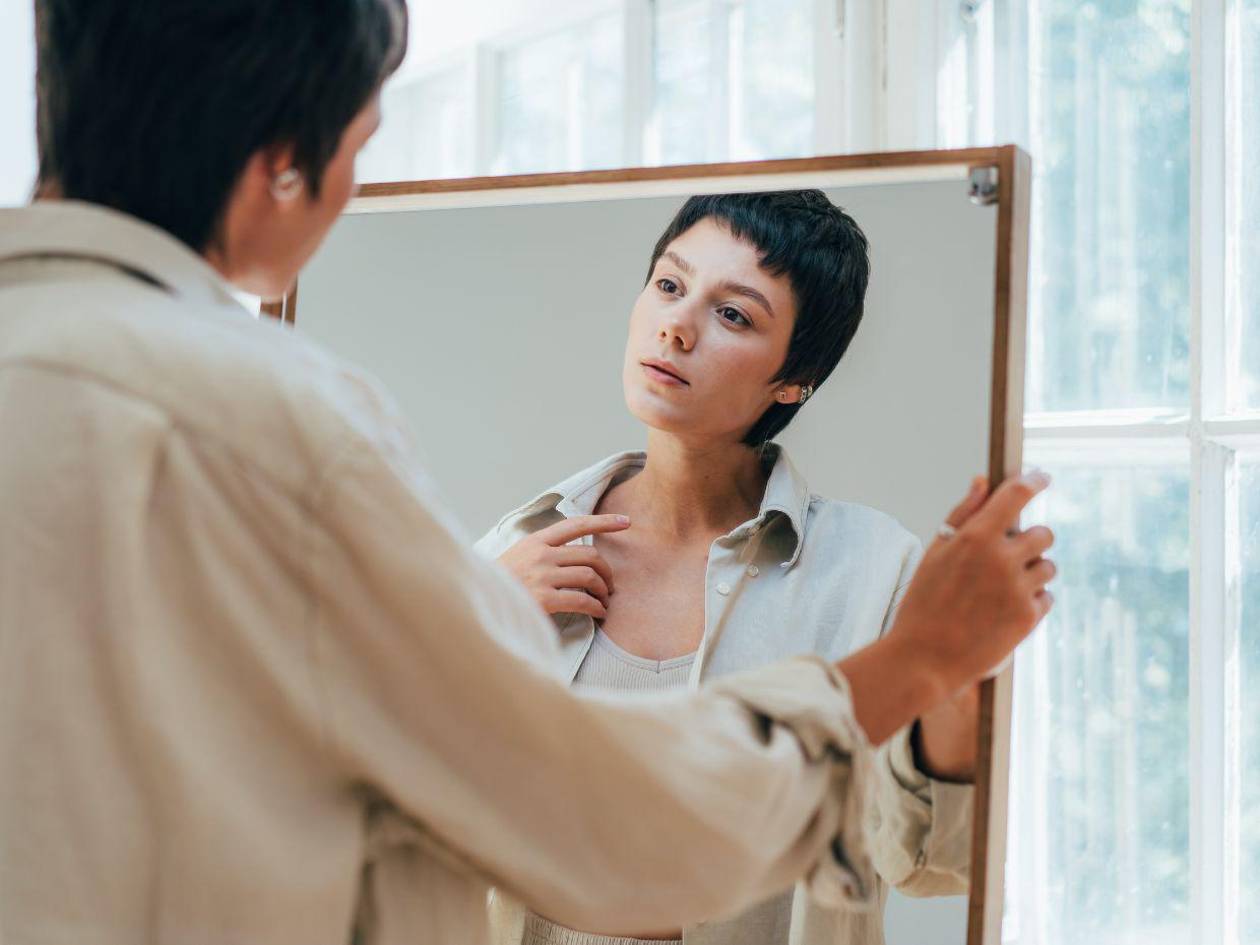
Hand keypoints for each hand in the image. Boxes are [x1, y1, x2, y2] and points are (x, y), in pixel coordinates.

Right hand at [497, 515, 630, 618]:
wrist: (478, 603)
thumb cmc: (501, 585)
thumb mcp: (518, 557)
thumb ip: (542, 552)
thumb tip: (572, 554)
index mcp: (535, 541)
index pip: (575, 524)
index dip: (603, 522)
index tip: (625, 522)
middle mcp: (541, 554)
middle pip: (590, 555)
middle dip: (606, 571)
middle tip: (609, 586)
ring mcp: (542, 575)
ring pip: (589, 576)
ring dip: (603, 590)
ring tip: (604, 601)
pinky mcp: (544, 599)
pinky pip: (582, 600)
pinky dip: (596, 607)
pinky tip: (599, 614)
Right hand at [839, 471, 1054, 745]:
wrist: (924, 659)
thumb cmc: (923, 603)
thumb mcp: (934, 552)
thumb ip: (963, 513)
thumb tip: (983, 481)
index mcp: (974, 537)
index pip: (1016, 495)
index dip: (1034, 481)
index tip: (1041, 477)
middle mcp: (1001, 558)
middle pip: (1044, 534)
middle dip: (1031, 541)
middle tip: (1010, 557)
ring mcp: (1018, 588)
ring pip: (1048, 567)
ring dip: (1032, 573)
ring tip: (1001, 590)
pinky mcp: (1028, 617)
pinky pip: (1047, 597)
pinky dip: (1032, 600)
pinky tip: (1004, 610)